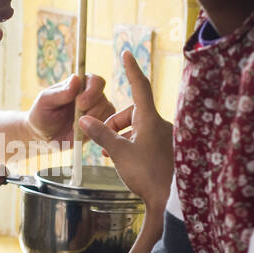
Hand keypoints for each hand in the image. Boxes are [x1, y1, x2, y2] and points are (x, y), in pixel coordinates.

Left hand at [27, 74, 114, 146]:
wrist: (43, 135)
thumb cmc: (42, 114)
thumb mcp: (45, 101)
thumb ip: (60, 92)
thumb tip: (76, 79)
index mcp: (79, 85)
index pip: (95, 81)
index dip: (92, 91)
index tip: (80, 103)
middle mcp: (91, 95)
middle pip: (102, 97)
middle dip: (92, 108)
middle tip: (78, 118)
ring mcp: (96, 110)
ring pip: (106, 111)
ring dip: (93, 120)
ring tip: (76, 126)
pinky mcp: (98, 125)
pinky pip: (106, 125)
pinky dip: (96, 129)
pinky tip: (83, 132)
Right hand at [79, 51, 173, 213]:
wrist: (169, 199)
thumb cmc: (147, 173)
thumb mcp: (118, 153)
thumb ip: (100, 134)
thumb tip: (83, 120)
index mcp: (150, 119)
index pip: (140, 86)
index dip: (131, 69)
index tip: (127, 53)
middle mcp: (160, 124)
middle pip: (133, 112)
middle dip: (114, 123)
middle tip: (102, 143)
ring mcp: (165, 137)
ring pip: (138, 128)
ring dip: (122, 137)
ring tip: (111, 155)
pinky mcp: (167, 150)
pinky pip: (145, 139)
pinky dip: (132, 144)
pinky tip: (125, 161)